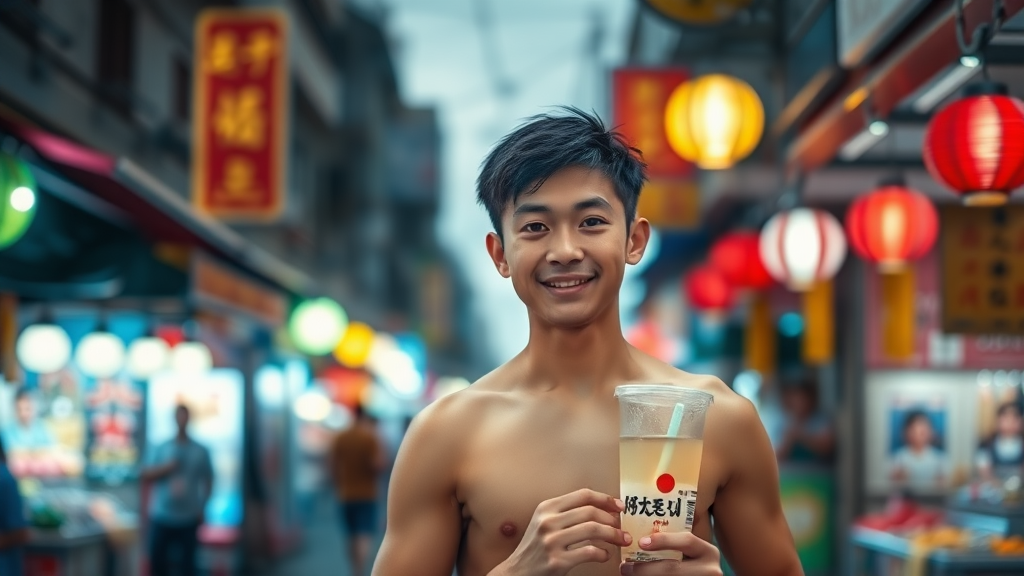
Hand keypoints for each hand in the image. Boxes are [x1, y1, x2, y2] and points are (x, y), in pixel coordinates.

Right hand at [496, 488, 631, 575]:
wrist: (516, 572)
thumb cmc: (534, 548)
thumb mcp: (544, 522)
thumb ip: (566, 513)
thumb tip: (602, 509)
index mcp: (546, 508)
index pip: (583, 495)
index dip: (605, 499)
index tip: (619, 506)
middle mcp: (548, 522)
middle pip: (590, 512)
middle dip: (612, 519)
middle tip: (622, 527)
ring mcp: (552, 542)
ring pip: (593, 530)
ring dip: (613, 535)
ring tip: (621, 540)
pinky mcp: (557, 562)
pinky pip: (589, 552)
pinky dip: (603, 553)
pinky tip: (605, 555)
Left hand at [619, 532, 721, 575]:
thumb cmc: (692, 564)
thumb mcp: (692, 552)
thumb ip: (677, 542)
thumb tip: (645, 530)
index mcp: (709, 552)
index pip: (687, 541)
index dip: (663, 540)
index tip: (641, 542)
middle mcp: (710, 570)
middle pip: (672, 568)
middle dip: (644, 568)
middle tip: (625, 566)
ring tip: (628, 573)